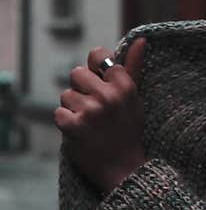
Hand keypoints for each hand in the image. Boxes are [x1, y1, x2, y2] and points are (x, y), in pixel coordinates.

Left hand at [54, 37, 148, 193]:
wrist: (123, 169)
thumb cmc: (128, 130)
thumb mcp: (135, 97)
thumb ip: (133, 67)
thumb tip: (141, 39)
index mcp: (124, 85)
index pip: (98, 56)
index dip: (95, 70)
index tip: (100, 85)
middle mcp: (108, 95)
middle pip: (76, 73)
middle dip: (81, 89)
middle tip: (94, 109)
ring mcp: (90, 110)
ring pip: (66, 95)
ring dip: (73, 108)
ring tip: (89, 124)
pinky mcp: (72, 125)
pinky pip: (59, 113)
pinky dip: (66, 123)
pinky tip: (81, 133)